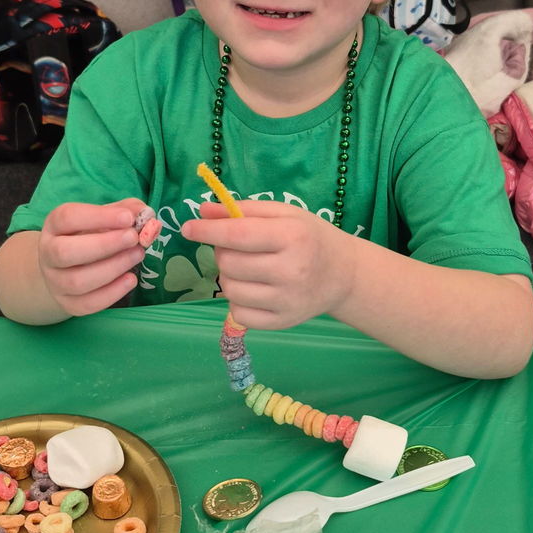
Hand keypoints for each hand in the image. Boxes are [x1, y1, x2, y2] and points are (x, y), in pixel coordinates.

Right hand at [37, 198, 146, 315]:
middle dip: (105, 245)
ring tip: (138, 255)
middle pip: (66, 252)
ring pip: (77, 281)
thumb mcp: (106, 217)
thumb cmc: (92, 236)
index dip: (99, 217)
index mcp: (55, 225)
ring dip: (113, 268)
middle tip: (134, 238)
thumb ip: (127, 210)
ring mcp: (55, 281)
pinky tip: (131, 279)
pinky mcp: (68, 304)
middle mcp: (48, 253)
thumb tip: (146, 215)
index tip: (128, 218)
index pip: (67, 217)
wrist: (70, 268)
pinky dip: (113, 292)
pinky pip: (88, 303)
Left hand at [181, 201, 357, 328]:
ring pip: (229, 290)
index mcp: (292, 237)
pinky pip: (238, 314)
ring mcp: (287, 301)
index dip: (208, 231)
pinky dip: (237, 301)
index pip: (238, 234)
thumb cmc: (310, 237)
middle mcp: (291, 270)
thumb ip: (244, 210)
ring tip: (248, 269)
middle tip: (239, 248)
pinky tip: (254, 290)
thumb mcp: (284, 214)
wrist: (344, 274)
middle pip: (229, 263)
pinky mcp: (283, 323)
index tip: (188, 228)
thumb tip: (203, 211)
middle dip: (223, 252)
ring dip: (229, 277)